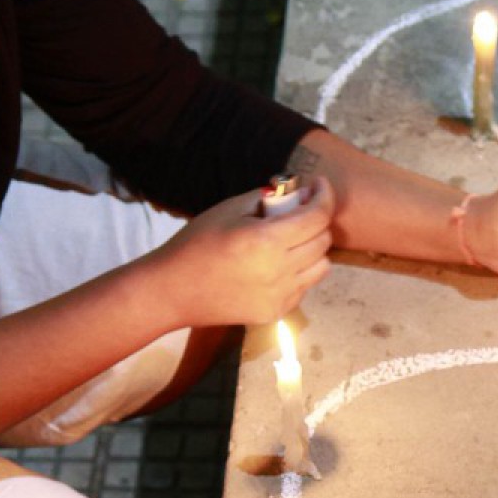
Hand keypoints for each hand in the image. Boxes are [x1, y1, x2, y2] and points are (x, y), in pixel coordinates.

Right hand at [157, 176, 334, 326]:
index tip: (318, 185)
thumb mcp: (229, 210)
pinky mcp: (275, 312)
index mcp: (267, 241)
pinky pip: (304, 286)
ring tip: (292, 239)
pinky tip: (278, 263)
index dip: (324, 196)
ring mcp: (280, 296)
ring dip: (313, 247)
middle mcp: (280, 271)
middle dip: (317, 220)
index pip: (317, 217)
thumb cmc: (196, 244)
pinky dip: (300, 270)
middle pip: (323, 241)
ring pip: (321, 266)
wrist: (173, 290)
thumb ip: (266, 198)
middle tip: (301, 209)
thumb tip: (297, 193)